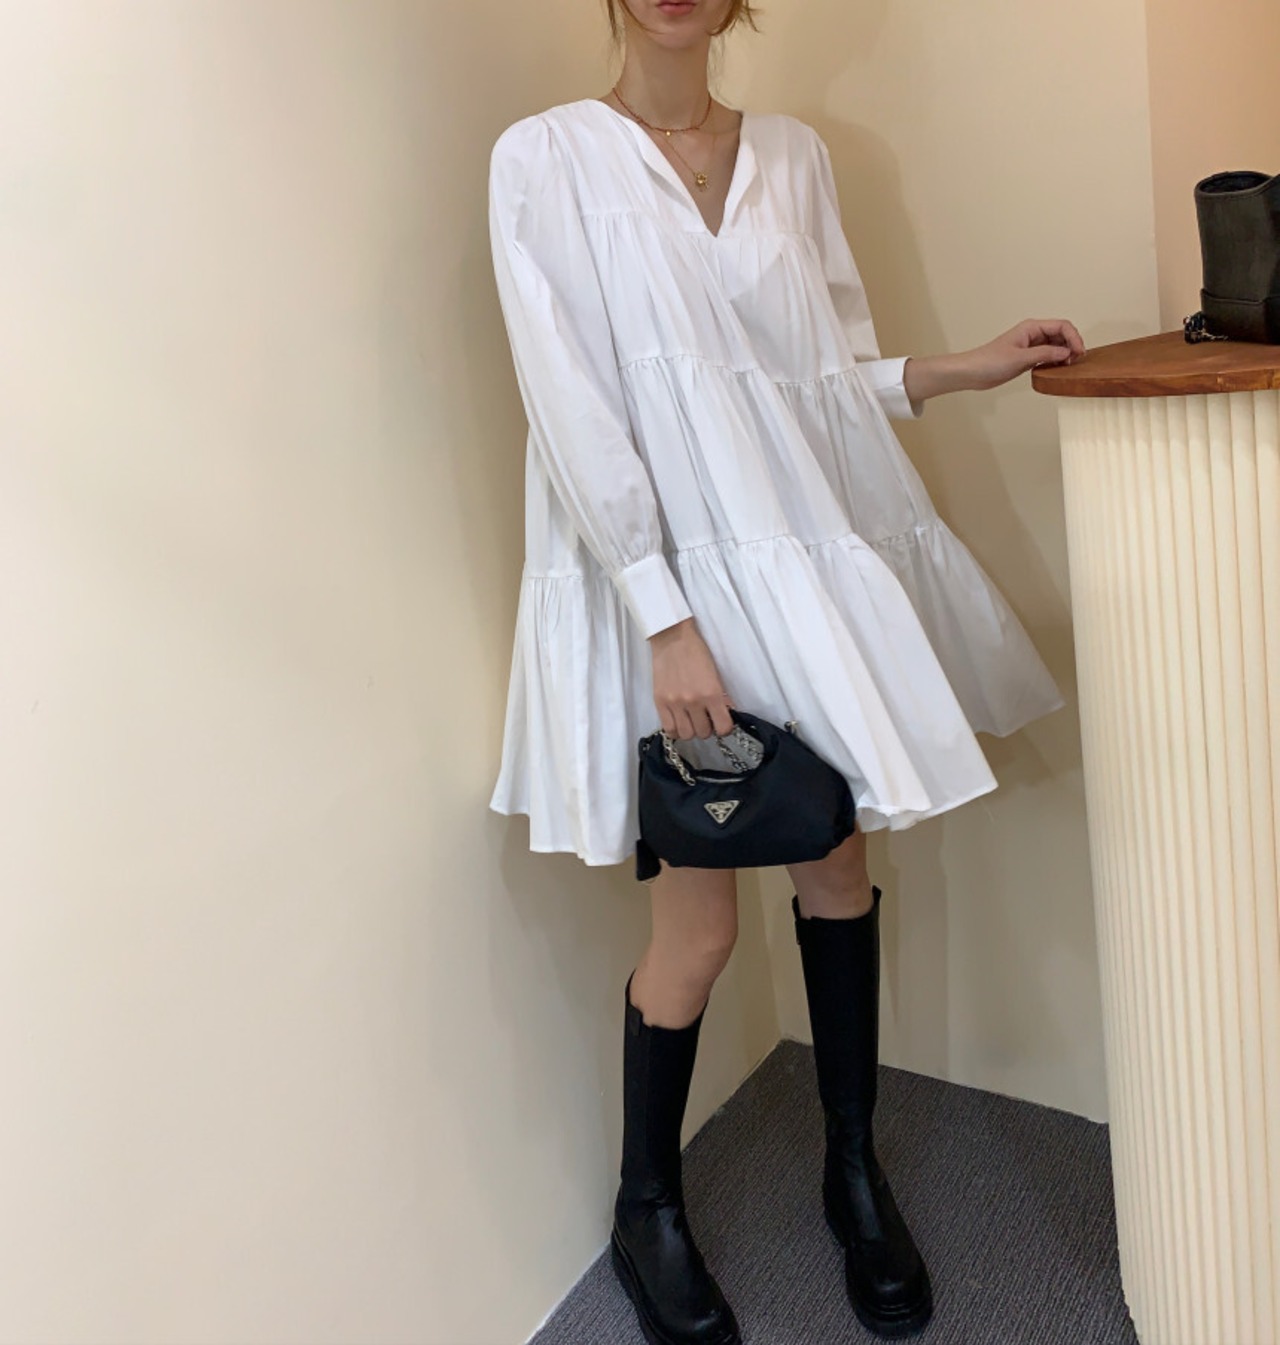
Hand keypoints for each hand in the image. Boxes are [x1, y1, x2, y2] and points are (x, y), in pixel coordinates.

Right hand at [648, 618, 734, 738]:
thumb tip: (725, 713)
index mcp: (711, 693)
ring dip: (691, 729)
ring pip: (686, 735)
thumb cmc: (696, 651)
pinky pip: (669, 729)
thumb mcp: (715, 673)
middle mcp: (693, 701)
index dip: (724, 727)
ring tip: (691, 719)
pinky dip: (676, 729)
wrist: (672, 637)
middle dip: (707, 727)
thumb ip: (720, 697)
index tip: (721, 722)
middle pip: (704, 733)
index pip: (723, 727)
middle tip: (705, 717)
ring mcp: (675, 703)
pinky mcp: (660, 702)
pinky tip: (679, 721)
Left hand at [964, 318, 1086, 390]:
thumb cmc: (990, 361)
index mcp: (1031, 327)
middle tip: (1075, 361)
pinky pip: (1048, 356)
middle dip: (1071, 346)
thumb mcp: (1020, 358)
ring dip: (1064, 354)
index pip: (1062, 326)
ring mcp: (1031, 346)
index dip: (1074, 338)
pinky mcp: (1027, 358)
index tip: (1079, 352)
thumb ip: (1045, 354)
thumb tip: (1066, 352)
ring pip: (1056, 346)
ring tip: (1067, 366)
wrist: (972, 372)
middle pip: (1062, 335)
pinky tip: (1057, 369)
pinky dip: (1055, 361)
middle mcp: (1033, 334)